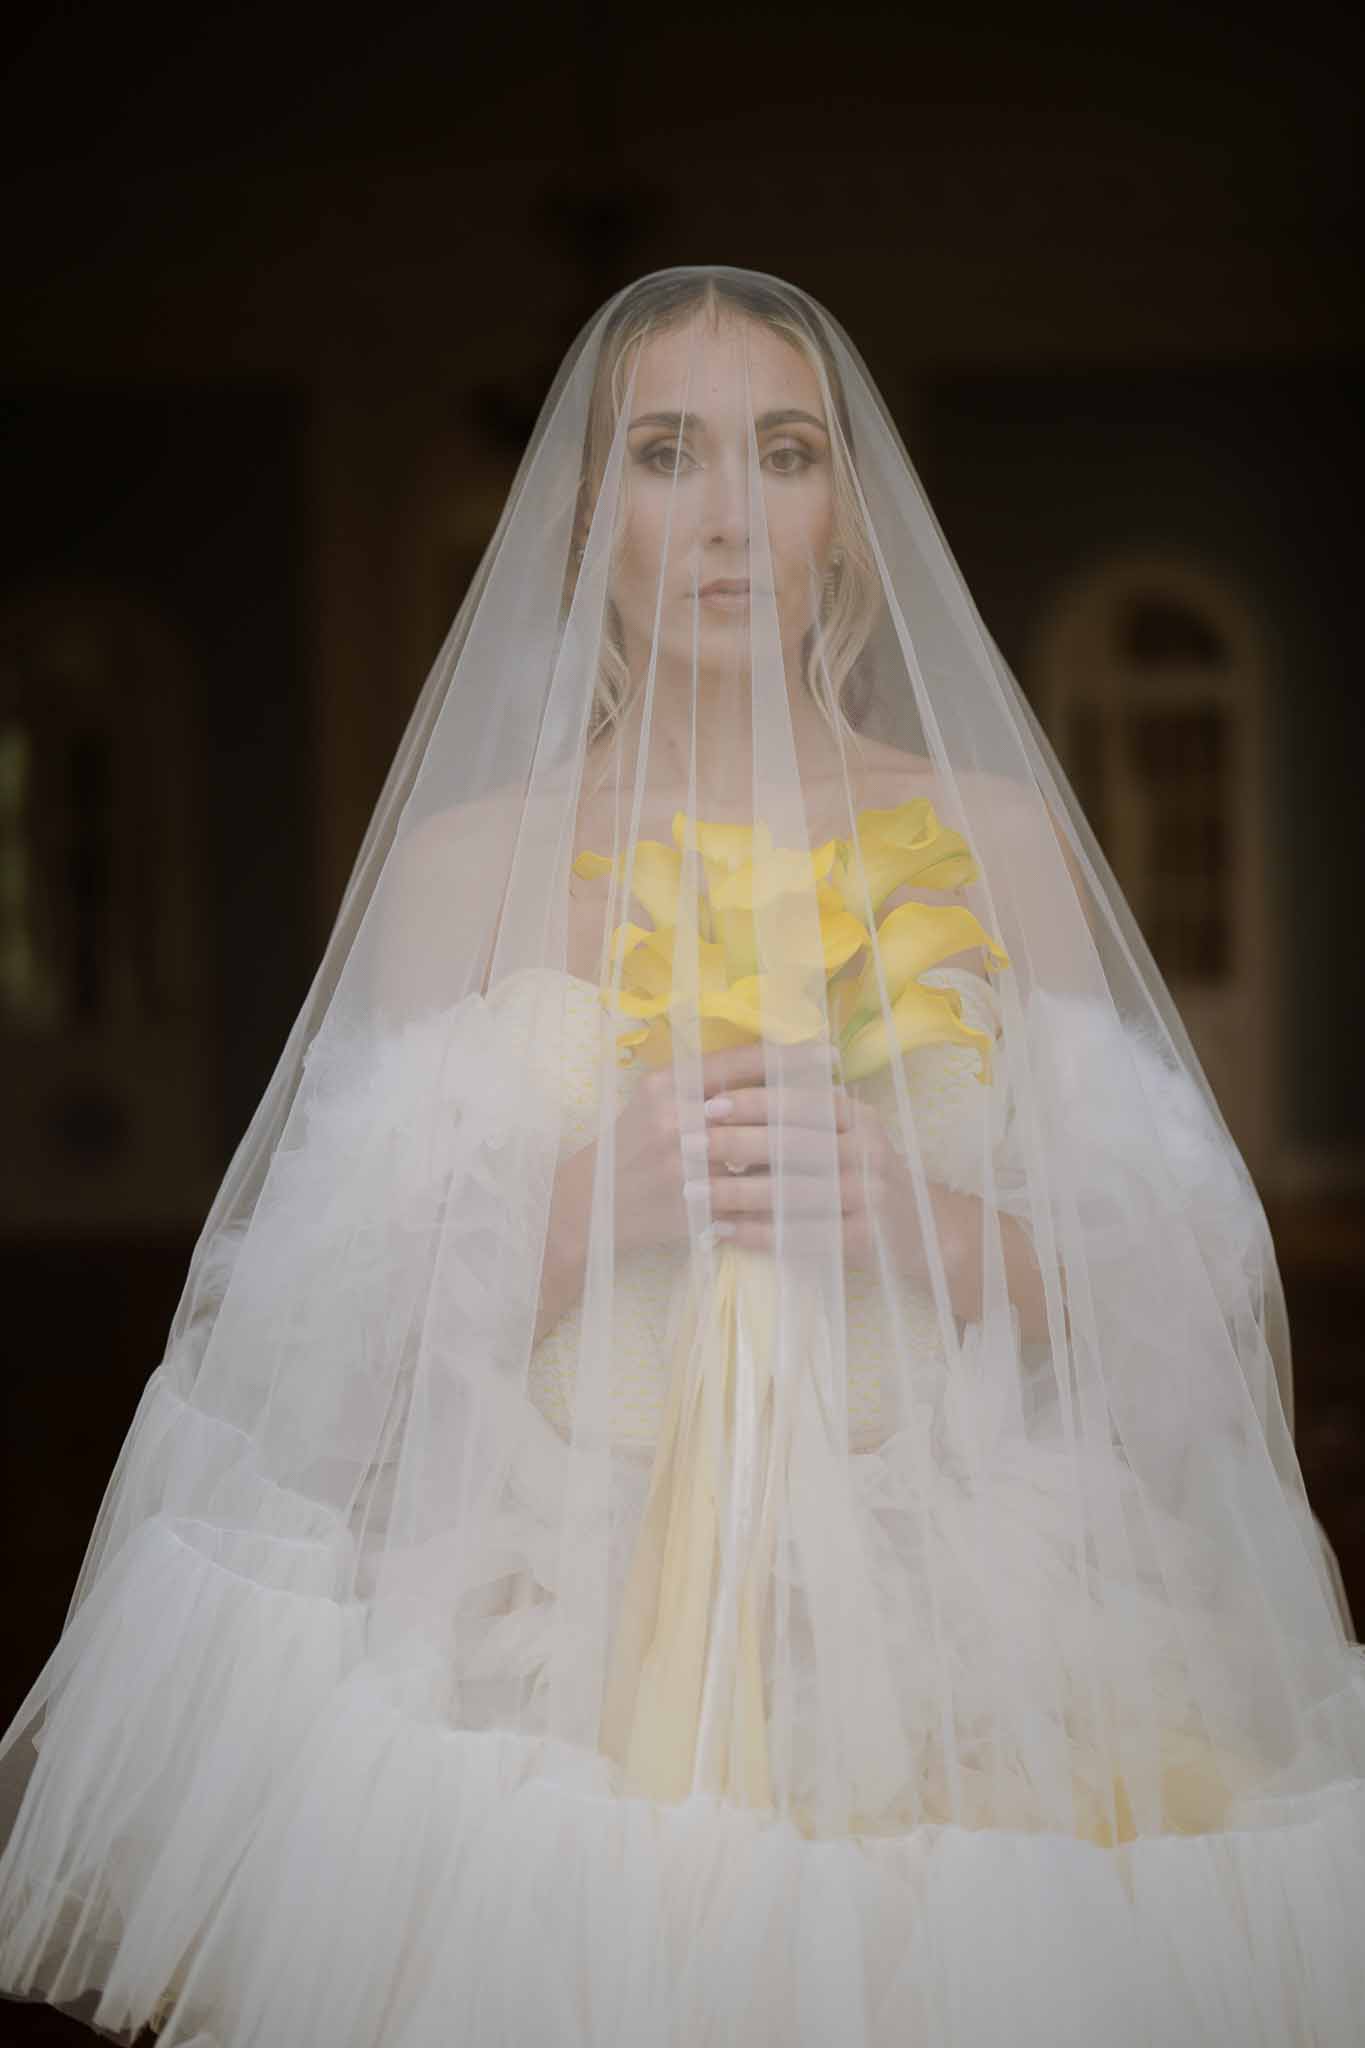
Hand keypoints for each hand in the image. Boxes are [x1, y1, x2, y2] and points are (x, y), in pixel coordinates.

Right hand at [610, 1039, 844, 1257]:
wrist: (586, 1205)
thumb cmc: (628, 1144)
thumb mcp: (655, 1100)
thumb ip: (701, 1082)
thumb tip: (768, 1065)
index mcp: (666, 1085)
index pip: (739, 1062)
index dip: (788, 1056)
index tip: (828, 1052)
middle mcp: (674, 1121)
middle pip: (759, 1106)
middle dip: (807, 1101)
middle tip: (847, 1096)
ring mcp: (683, 1168)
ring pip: (760, 1155)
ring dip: (803, 1149)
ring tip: (839, 1141)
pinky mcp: (690, 1209)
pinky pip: (748, 1201)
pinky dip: (780, 1195)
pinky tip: (812, 1190)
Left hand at [669, 1042, 922, 1272]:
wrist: (914, 1227)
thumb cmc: (852, 1175)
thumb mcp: (837, 1137)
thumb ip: (793, 1121)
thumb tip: (717, 1105)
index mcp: (858, 1117)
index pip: (802, 1100)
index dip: (755, 1101)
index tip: (709, 1103)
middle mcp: (870, 1151)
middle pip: (794, 1143)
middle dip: (735, 1142)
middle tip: (686, 1145)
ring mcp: (871, 1197)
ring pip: (794, 1191)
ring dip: (737, 1193)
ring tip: (693, 1192)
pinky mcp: (865, 1238)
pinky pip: (803, 1235)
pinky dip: (758, 1233)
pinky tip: (723, 1230)